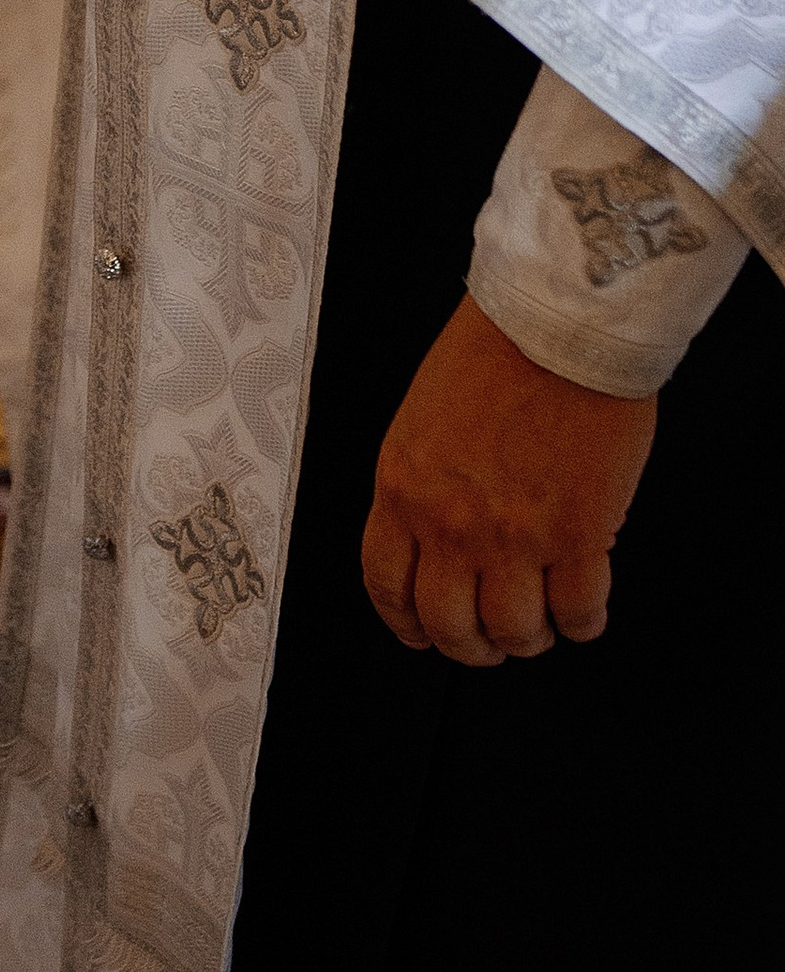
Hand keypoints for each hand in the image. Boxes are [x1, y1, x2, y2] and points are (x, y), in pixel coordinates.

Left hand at [361, 294, 655, 664]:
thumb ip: (423, 485)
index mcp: (403, 489)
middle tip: (489, 642)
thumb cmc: (496, 352)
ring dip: (528, 639)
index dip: (405, 623)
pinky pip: (578, 610)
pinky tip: (584, 614)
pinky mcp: (579, 535)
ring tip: (540, 626)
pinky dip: (582, 624)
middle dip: (469, 647)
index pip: (386, 584)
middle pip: (448, 625)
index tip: (419, 634)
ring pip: (514, 630)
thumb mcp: (423, 419)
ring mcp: (515, 536)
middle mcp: (451, 523)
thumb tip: (439, 540)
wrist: (559, 325)